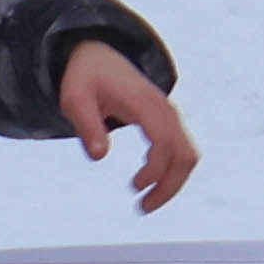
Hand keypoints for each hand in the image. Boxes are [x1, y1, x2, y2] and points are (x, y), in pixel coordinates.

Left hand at [58, 42, 198, 214]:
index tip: (133, 188)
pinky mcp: (167, 121)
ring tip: (147, 202)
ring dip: (173, 182)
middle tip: (144, 208)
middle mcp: (165, 109)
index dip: (154, 171)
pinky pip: (181, 150)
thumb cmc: (85, 78)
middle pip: (185, 154)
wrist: (97, 55)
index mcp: (145, 104)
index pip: (164, 143)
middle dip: (170, 186)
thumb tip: (99, 157)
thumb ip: (88, 127)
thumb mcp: (76, 100)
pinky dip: (172, 171)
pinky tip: (149, 182)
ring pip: (188, 155)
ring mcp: (169, 115)